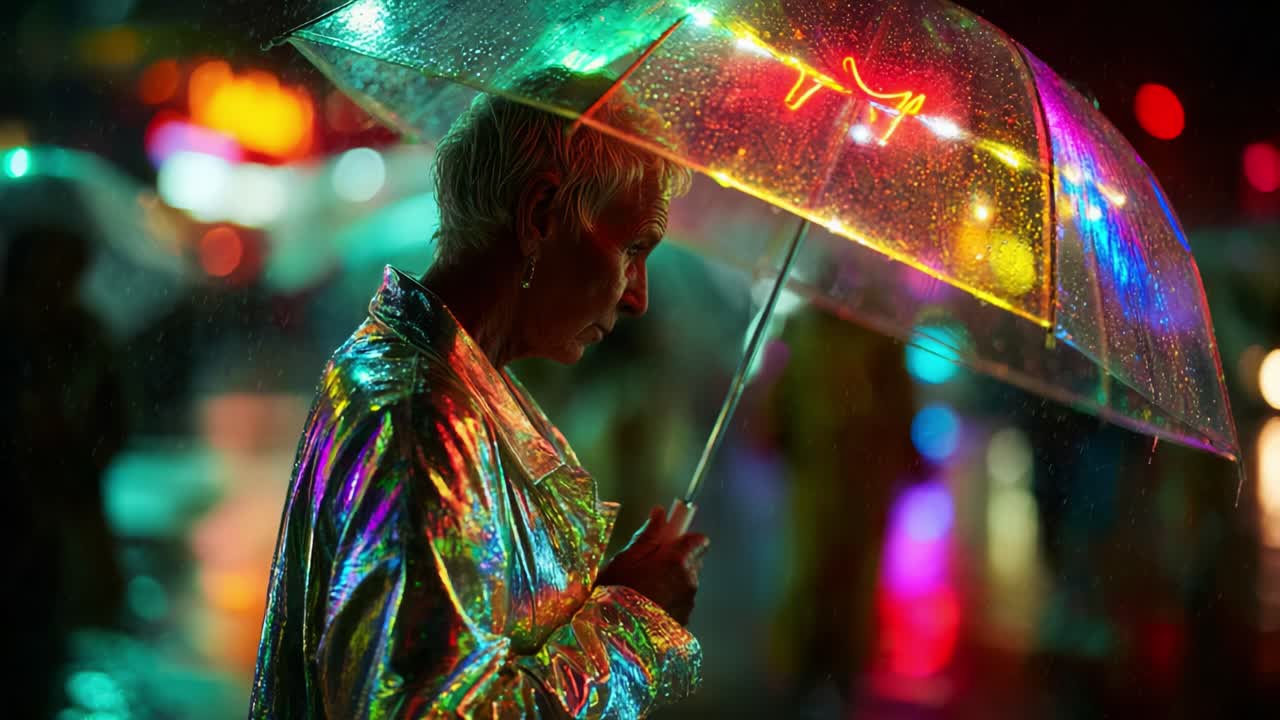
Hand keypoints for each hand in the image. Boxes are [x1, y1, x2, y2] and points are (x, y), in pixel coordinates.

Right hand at [595, 505, 709, 624]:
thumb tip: (660, 513)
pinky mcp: (684, 622)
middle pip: (693, 560)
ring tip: (643, 589)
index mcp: (678, 562)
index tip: (666, 540)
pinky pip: (681, 602)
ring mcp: (688, 604)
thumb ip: (648, 535)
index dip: (682, 537)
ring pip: (687, 582)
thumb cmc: (614, 595)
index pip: (699, 540)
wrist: (612, 638)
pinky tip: (647, 605)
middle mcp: (690, 582)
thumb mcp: (625, 559)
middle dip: (676, 559)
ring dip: (672, 581)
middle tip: (647, 565)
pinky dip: (670, 600)